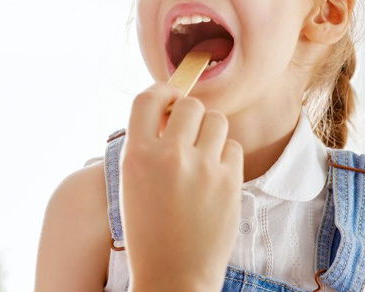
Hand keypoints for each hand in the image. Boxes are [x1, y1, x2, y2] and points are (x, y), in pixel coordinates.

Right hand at [121, 82, 242, 291]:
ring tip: (202, 154)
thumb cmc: (148, 230)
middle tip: (187, 133)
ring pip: (216, 120)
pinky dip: (225, 156)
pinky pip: (233, 146)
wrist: (174, 274)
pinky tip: (214, 176)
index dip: (161, 91)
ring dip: (210, 131)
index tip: (169, 96)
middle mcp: (169, 156)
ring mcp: (202, 168)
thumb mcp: (132, 182)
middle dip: (189, 114)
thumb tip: (169, 109)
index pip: (148, 97)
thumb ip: (147, 144)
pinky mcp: (230, 182)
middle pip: (189, 104)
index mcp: (137, 155)